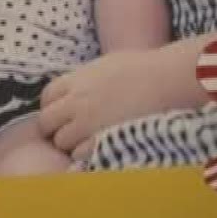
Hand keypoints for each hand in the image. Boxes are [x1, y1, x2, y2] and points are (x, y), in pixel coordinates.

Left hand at [36, 46, 194, 161]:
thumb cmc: (148, 69)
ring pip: (61, 141)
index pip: (47, 96)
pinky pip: (79, 154)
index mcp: (78, 79)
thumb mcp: (110, 63)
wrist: (169, 80)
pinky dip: (87, 153)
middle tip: (74, 129)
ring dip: (72, 142)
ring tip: (92, 138)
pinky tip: (103, 145)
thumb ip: (87, 78)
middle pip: (47, 121)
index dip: (54, 105)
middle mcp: (77, 101)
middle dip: (57, 127)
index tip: (65, 111)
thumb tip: (75, 88)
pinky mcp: (99, 141)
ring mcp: (87, 123)